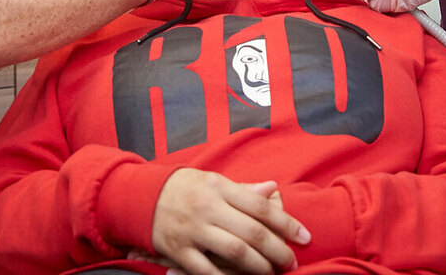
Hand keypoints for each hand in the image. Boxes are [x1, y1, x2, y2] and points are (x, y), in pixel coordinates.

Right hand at [151, 170, 308, 274]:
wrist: (140, 197)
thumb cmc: (185, 188)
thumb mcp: (213, 180)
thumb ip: (243, 189)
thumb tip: (273, 189)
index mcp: (220, 187)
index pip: (261, 207)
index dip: (287, 223)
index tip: (304, 237)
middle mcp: (208, 208)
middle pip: (252, 233)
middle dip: (277, 251)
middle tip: (291, 262)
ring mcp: (193, 231)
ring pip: (234, 252)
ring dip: (258, 267)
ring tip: (272, 273)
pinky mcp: (178, 251)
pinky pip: (206, 270)